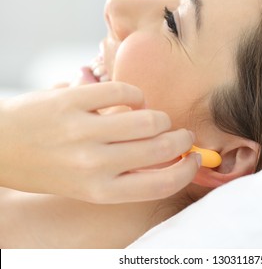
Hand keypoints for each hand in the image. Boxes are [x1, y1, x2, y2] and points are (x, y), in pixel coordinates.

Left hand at [0, 82, 199, 203]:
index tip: (195, 159)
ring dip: (160, 116)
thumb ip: (125, 174)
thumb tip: (168, 156)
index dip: (187, 170)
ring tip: (155, 117)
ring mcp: (83, 130)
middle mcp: (94, 164)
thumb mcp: (86, 186)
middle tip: (184, 134)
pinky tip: (130, 101)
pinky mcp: (73, 100)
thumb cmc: (46, 169)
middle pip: (163, 148)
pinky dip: (135, 95)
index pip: (161, 184)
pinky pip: (124, 92)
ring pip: (149, 118)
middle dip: (183, 138)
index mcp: (100, 190)